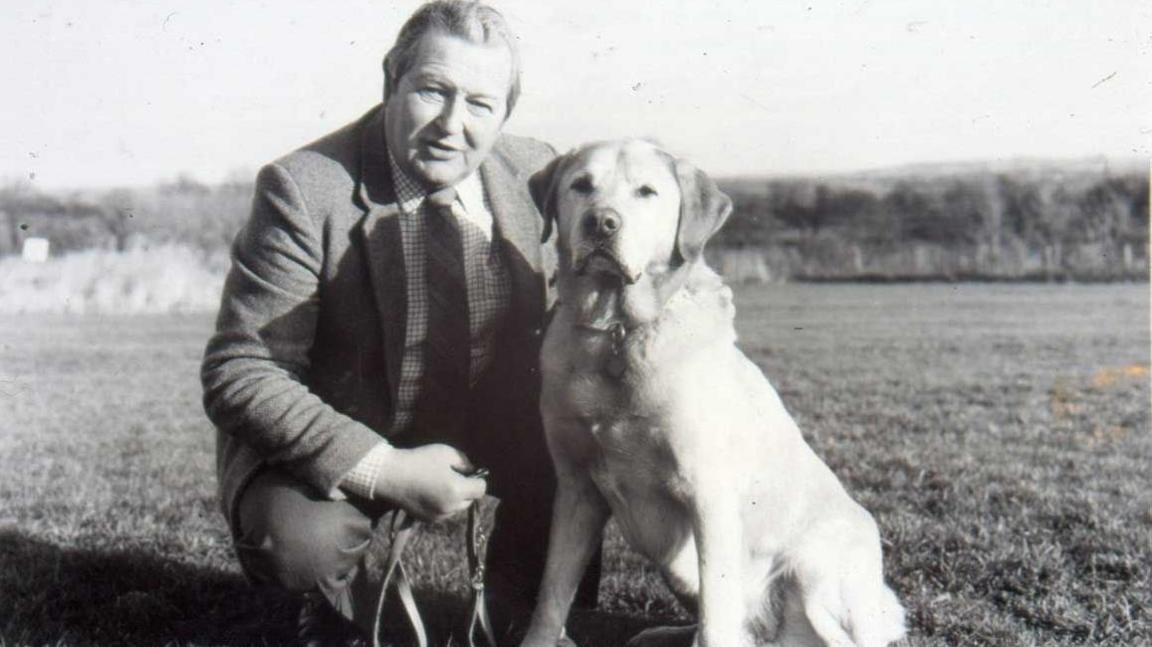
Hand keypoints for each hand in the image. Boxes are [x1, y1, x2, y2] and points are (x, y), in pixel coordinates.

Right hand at [372, 444, 486, 521]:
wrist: (391, 475)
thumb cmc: (419, 460)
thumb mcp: (446, 453)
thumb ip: (465, 462)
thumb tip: (472, 471)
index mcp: (457, 490)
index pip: (481, 489)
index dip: (477, 479)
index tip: (468, 473)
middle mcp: (450, 507)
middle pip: (470, 500)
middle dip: (466, 489)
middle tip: (452, 477)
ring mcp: (439, 516)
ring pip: (457, 508)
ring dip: (455, 498)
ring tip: (440, 485)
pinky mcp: (428, 520)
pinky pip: (444, 513)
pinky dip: (443, 505)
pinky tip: (431, 493)